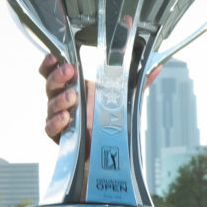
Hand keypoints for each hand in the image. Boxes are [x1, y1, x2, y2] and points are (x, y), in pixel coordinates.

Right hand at [39, 52, 162, 142]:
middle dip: (59, 75)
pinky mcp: (60, 135)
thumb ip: (137, 82)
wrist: (108, 150)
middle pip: (50, 84)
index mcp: (75, 86)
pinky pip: (50, 127)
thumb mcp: (125, 98)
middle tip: (71, 71)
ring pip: (50, 104)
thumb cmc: (109, 121)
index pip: (54, 70)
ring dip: (60, 98)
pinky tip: (66, 117)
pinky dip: (57, 122)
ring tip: (73, 97)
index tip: (57, 56)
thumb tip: (156, 68)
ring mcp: (60, 117)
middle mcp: (64, 100)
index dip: (51, 62)